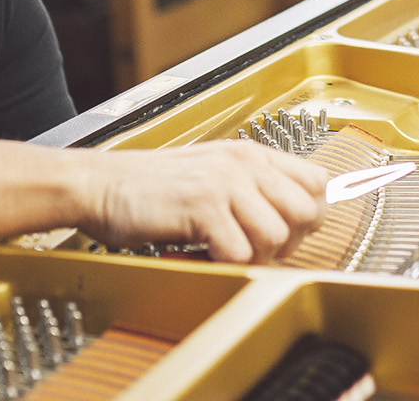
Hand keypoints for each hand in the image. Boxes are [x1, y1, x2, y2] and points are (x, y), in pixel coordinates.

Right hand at [76, 142, 327, 262]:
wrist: (100, 184)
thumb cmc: (150, 186)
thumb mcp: (212, 173)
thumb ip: (252, 187)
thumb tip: (294, 218)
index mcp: (251, 154)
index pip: (318, 183)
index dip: (307, 216)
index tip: (285, 233)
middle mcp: (244, 163)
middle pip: (308, 213)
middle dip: (287, 242)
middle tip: (252, 248)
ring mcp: (225, 182)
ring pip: (277, 237)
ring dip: (253, 257)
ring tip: (222, 251)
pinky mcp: (203, 206)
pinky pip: (240, 253)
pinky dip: (223, 264)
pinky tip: (201, 254)